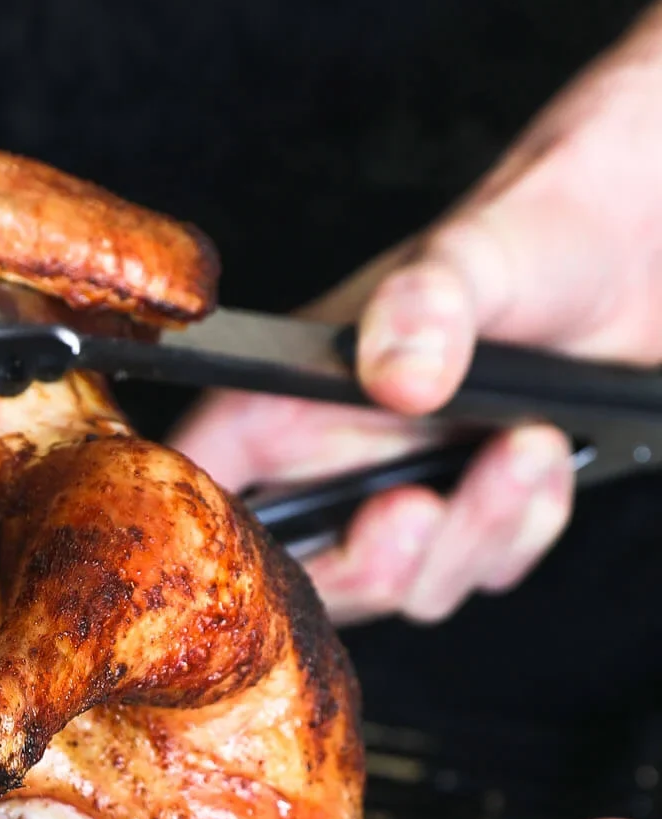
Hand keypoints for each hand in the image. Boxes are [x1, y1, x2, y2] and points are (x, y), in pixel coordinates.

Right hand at [172, 0, 661, 625]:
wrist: (639, 244)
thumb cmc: (535, 230)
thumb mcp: (473, 256)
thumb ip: (426, 305)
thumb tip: (399, 377)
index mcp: (283, 401)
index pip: (200, 490)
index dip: (209, 545)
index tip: (266, 558)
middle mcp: (330, 458)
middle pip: (303, 576)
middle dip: (374, 563)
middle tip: (419, 510)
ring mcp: (401, 491)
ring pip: (405, 587)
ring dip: (474, 536)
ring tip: (525, 447)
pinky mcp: (471, 514)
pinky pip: (480, 573)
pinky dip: (522, 530)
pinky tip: (546, 460)